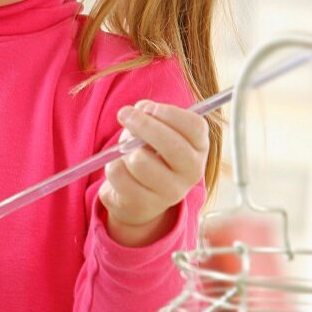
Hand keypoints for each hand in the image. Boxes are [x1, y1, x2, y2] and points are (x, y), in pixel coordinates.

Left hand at [98, 99, 208, 247]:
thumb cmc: (150, 154)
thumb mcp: (157, 133)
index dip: (168, 112)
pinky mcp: (143, 204)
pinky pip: (118, 174)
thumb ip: (152, 118)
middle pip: (170, 144)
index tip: (147, 107)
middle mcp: (191, 173)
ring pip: (139, 160)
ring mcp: (169, 192)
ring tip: (125, 150)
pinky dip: (112, 165)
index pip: (194, 126)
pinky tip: (120, 168)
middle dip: (142, 124)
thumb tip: (137, 111)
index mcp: (199, 149)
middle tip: (124, 114)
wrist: (140, 199)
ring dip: (125, 149)